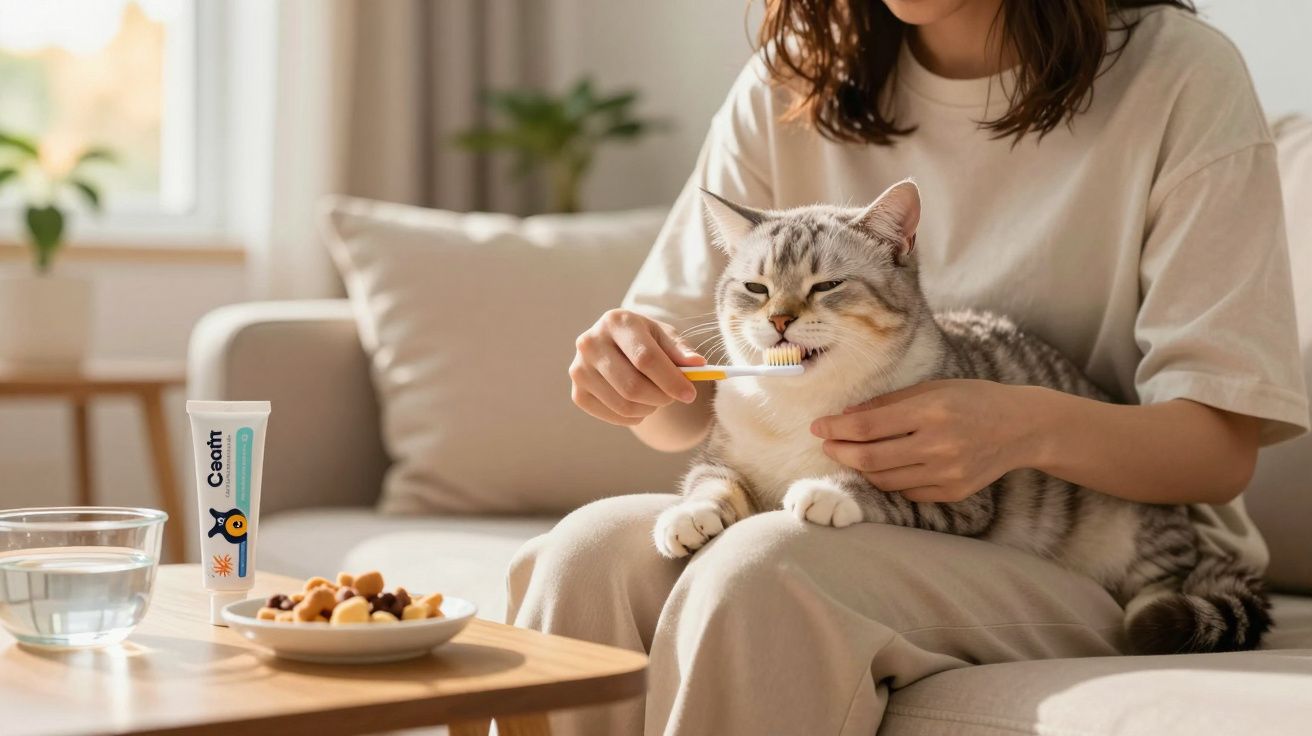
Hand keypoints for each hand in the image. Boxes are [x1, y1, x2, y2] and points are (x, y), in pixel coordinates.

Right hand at [569, 309, 705, 426]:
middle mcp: (590, 342)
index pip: (645, 358)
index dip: (671, 380)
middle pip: (632, 386)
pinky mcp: (577, 393)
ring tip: (656, 398)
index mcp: (616, 321)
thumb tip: (698, 364)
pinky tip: (639, 404)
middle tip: (673, 397)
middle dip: (661, 397)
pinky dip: (634, 417)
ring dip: (650, 408)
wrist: (615, 347)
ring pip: (623, 405)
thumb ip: (681, 350)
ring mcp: (579, 369)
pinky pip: (613, 416)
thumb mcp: (665, 337)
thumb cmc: (645, 340)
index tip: (690, 394)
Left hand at [810, 379, 1033, 502]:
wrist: (1023, 427)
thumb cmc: (973, 399)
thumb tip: (845, 417)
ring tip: (851, 455)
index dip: (836, 429)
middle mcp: (939, 445)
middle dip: (839, 452)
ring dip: (860, 468)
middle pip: (870, 458)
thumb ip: (888, 404)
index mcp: (932, 411)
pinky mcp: (954, 493)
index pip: (868, 426)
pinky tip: (885, 466)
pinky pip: (907, 492)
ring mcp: (948, 473)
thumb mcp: (933, 388)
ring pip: (884, 480)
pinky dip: (889, 480)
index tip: (818, 427)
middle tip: (827, 445)